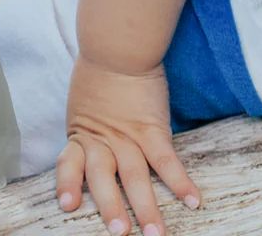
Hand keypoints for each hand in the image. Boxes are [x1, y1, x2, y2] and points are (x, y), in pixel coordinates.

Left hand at [55, 53, 201, 234]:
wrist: (118, 45)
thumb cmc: (98, 72)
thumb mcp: (82, 103)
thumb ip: (86, 129)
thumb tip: (87, 146)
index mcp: (82, 133)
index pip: (70, 163)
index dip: (68, 184)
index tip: (68, 206)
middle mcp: (104, 139)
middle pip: (105, 178)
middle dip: (111, 207)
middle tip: (120, 233)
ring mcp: (129, 135)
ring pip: (137, 176)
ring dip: (148, 206)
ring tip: (157, 233)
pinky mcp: (153, 127)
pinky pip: (167, 158)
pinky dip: (180, 180)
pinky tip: (193, 200)